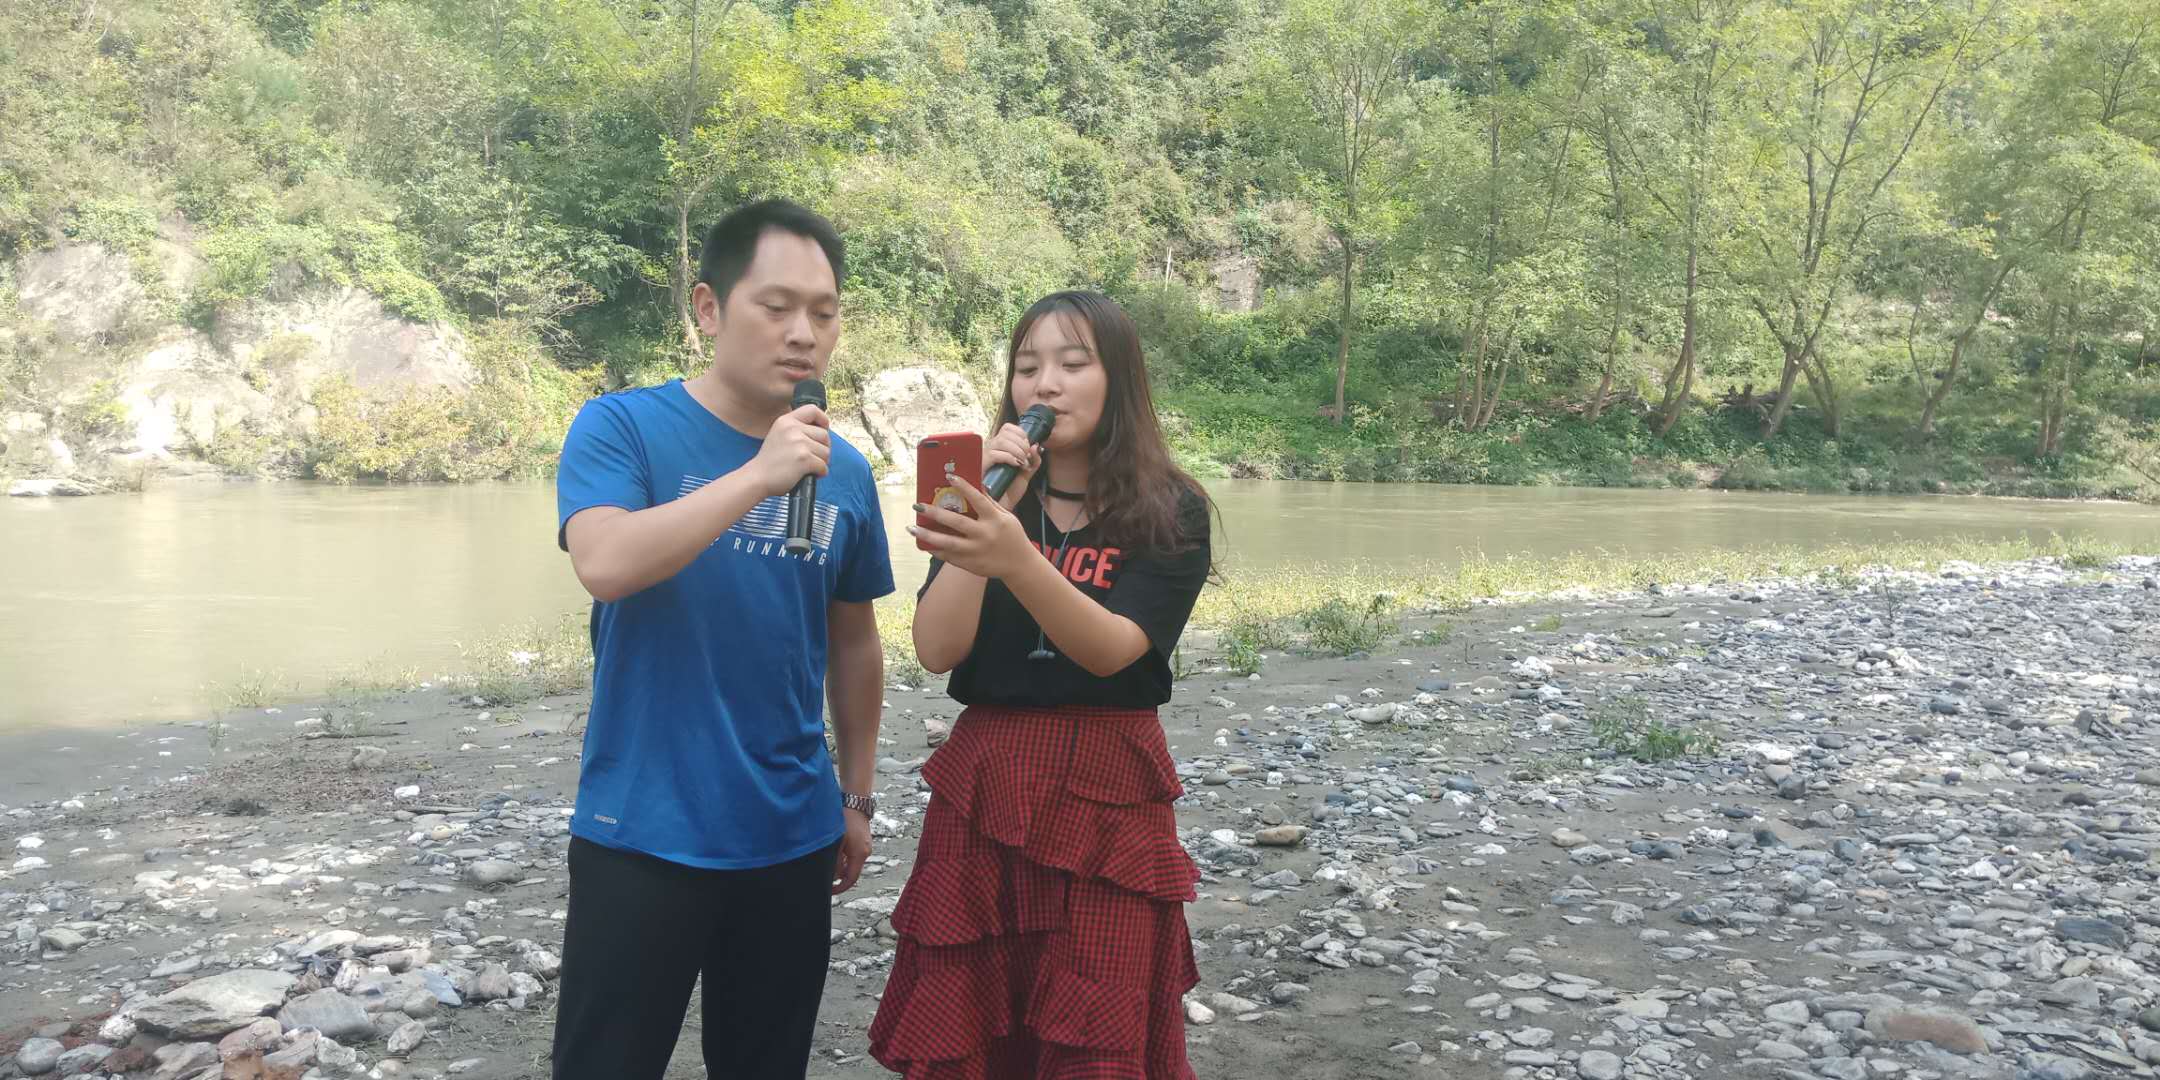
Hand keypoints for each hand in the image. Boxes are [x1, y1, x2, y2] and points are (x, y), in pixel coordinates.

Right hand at [746, 404, 830, 496]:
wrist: (757, 478)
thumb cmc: (770, 461)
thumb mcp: (779, 435)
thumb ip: (797, 429)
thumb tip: (823, 431)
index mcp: (786, 421)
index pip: (813, 410)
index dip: (823, 420)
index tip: (823, 430)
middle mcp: (792, 428)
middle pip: (824, 435)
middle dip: (823, 449)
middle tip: (813, 458)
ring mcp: (799, 443)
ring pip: (826, 452)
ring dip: (821, 462)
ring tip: (808, 467)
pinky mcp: (804, 458)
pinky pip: (824, 466)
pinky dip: (820, 473)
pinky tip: (808, 475)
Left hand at [832, 807, 870, 894]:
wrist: (855, 800)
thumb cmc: (845, 819)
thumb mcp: (836, 842)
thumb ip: (834, 860)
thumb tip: (831, 876)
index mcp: (860, 855)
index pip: (851, 879)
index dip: (840, 888)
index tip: (828, 892)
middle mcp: (865, 852)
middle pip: (850, 871)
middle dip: (836, 875)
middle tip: (822, 874)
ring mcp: (864, 845)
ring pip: (850, 862)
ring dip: (838, 863)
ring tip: (824, 857)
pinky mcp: (862, 839)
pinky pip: (851, 853)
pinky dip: (842, 855)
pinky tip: (832, 847)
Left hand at [908, 475, 1036, 579]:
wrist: (1020, 565)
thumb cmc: (1013, 537)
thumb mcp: (1007, 517)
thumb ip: (991, 503)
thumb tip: (977, 485)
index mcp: (995, 520)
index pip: (978, 500)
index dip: (964, 487)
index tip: (949, 476)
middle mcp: (984, 535)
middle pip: (956, 522)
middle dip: (934, 513)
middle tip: (918, 506)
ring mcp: (976, 551)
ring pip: (947, 542)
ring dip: (927, 535)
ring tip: (911, 528)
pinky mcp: (970, 564)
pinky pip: (949, 556)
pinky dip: (935, 550)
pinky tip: (924, 543)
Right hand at [984, 422, 1042, 509]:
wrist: (1000, 509)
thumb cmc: (1008, 492)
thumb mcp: (1025, 475)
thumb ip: (1033, 461)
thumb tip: (1036, 445)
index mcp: (999, 448)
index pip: (1007, 428)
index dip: (1020, 433)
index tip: (1028, 446)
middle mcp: (990, 449)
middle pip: (1005, 432)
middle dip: (1021, 442)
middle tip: (1026, 457)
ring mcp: (983, 457)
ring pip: (1001, 441)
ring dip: (1017, 450)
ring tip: (1022, 463)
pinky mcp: (980, 466)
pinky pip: (995, 454)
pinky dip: (1009, 457)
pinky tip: (1016, 465)